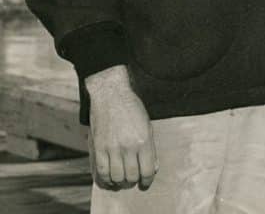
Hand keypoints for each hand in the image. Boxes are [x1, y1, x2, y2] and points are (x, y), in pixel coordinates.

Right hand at [85, 65, 157, 190]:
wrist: (111, 95)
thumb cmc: (132, 109)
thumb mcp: (148, 126)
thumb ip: (151, 148)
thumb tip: (153, 168)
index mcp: (144, 141)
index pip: (148, 170)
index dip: (148, 180)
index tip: (146, 182)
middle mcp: (128, 146)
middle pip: (131, 176)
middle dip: (134, 181)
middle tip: (134, 180)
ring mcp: (112, 148)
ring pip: (117, 177)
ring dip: (120, 182)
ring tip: (122, 179)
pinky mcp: (98, 147)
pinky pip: (101, 171)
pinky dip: (106, 179)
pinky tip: (110, 178)